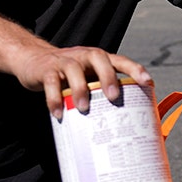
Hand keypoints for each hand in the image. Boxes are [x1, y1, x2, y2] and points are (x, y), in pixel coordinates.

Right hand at [13, 45, 152, 118]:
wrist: (33, 61)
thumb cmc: (68, 77)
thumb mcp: (88, 80)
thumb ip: (101, 94)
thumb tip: (122, 125)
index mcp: (98, 59)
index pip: (120, 60)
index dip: (135, 69)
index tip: (148, 82)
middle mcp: (84, 56)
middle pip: (100, 59)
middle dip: (108, 77)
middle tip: (113, 97)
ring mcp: (65, 61)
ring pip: (74, 69)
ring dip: (80, 88)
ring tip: (83, 108)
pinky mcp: (47, 70)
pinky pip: (51, 82)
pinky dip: (54, 98)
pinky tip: (58, 113)